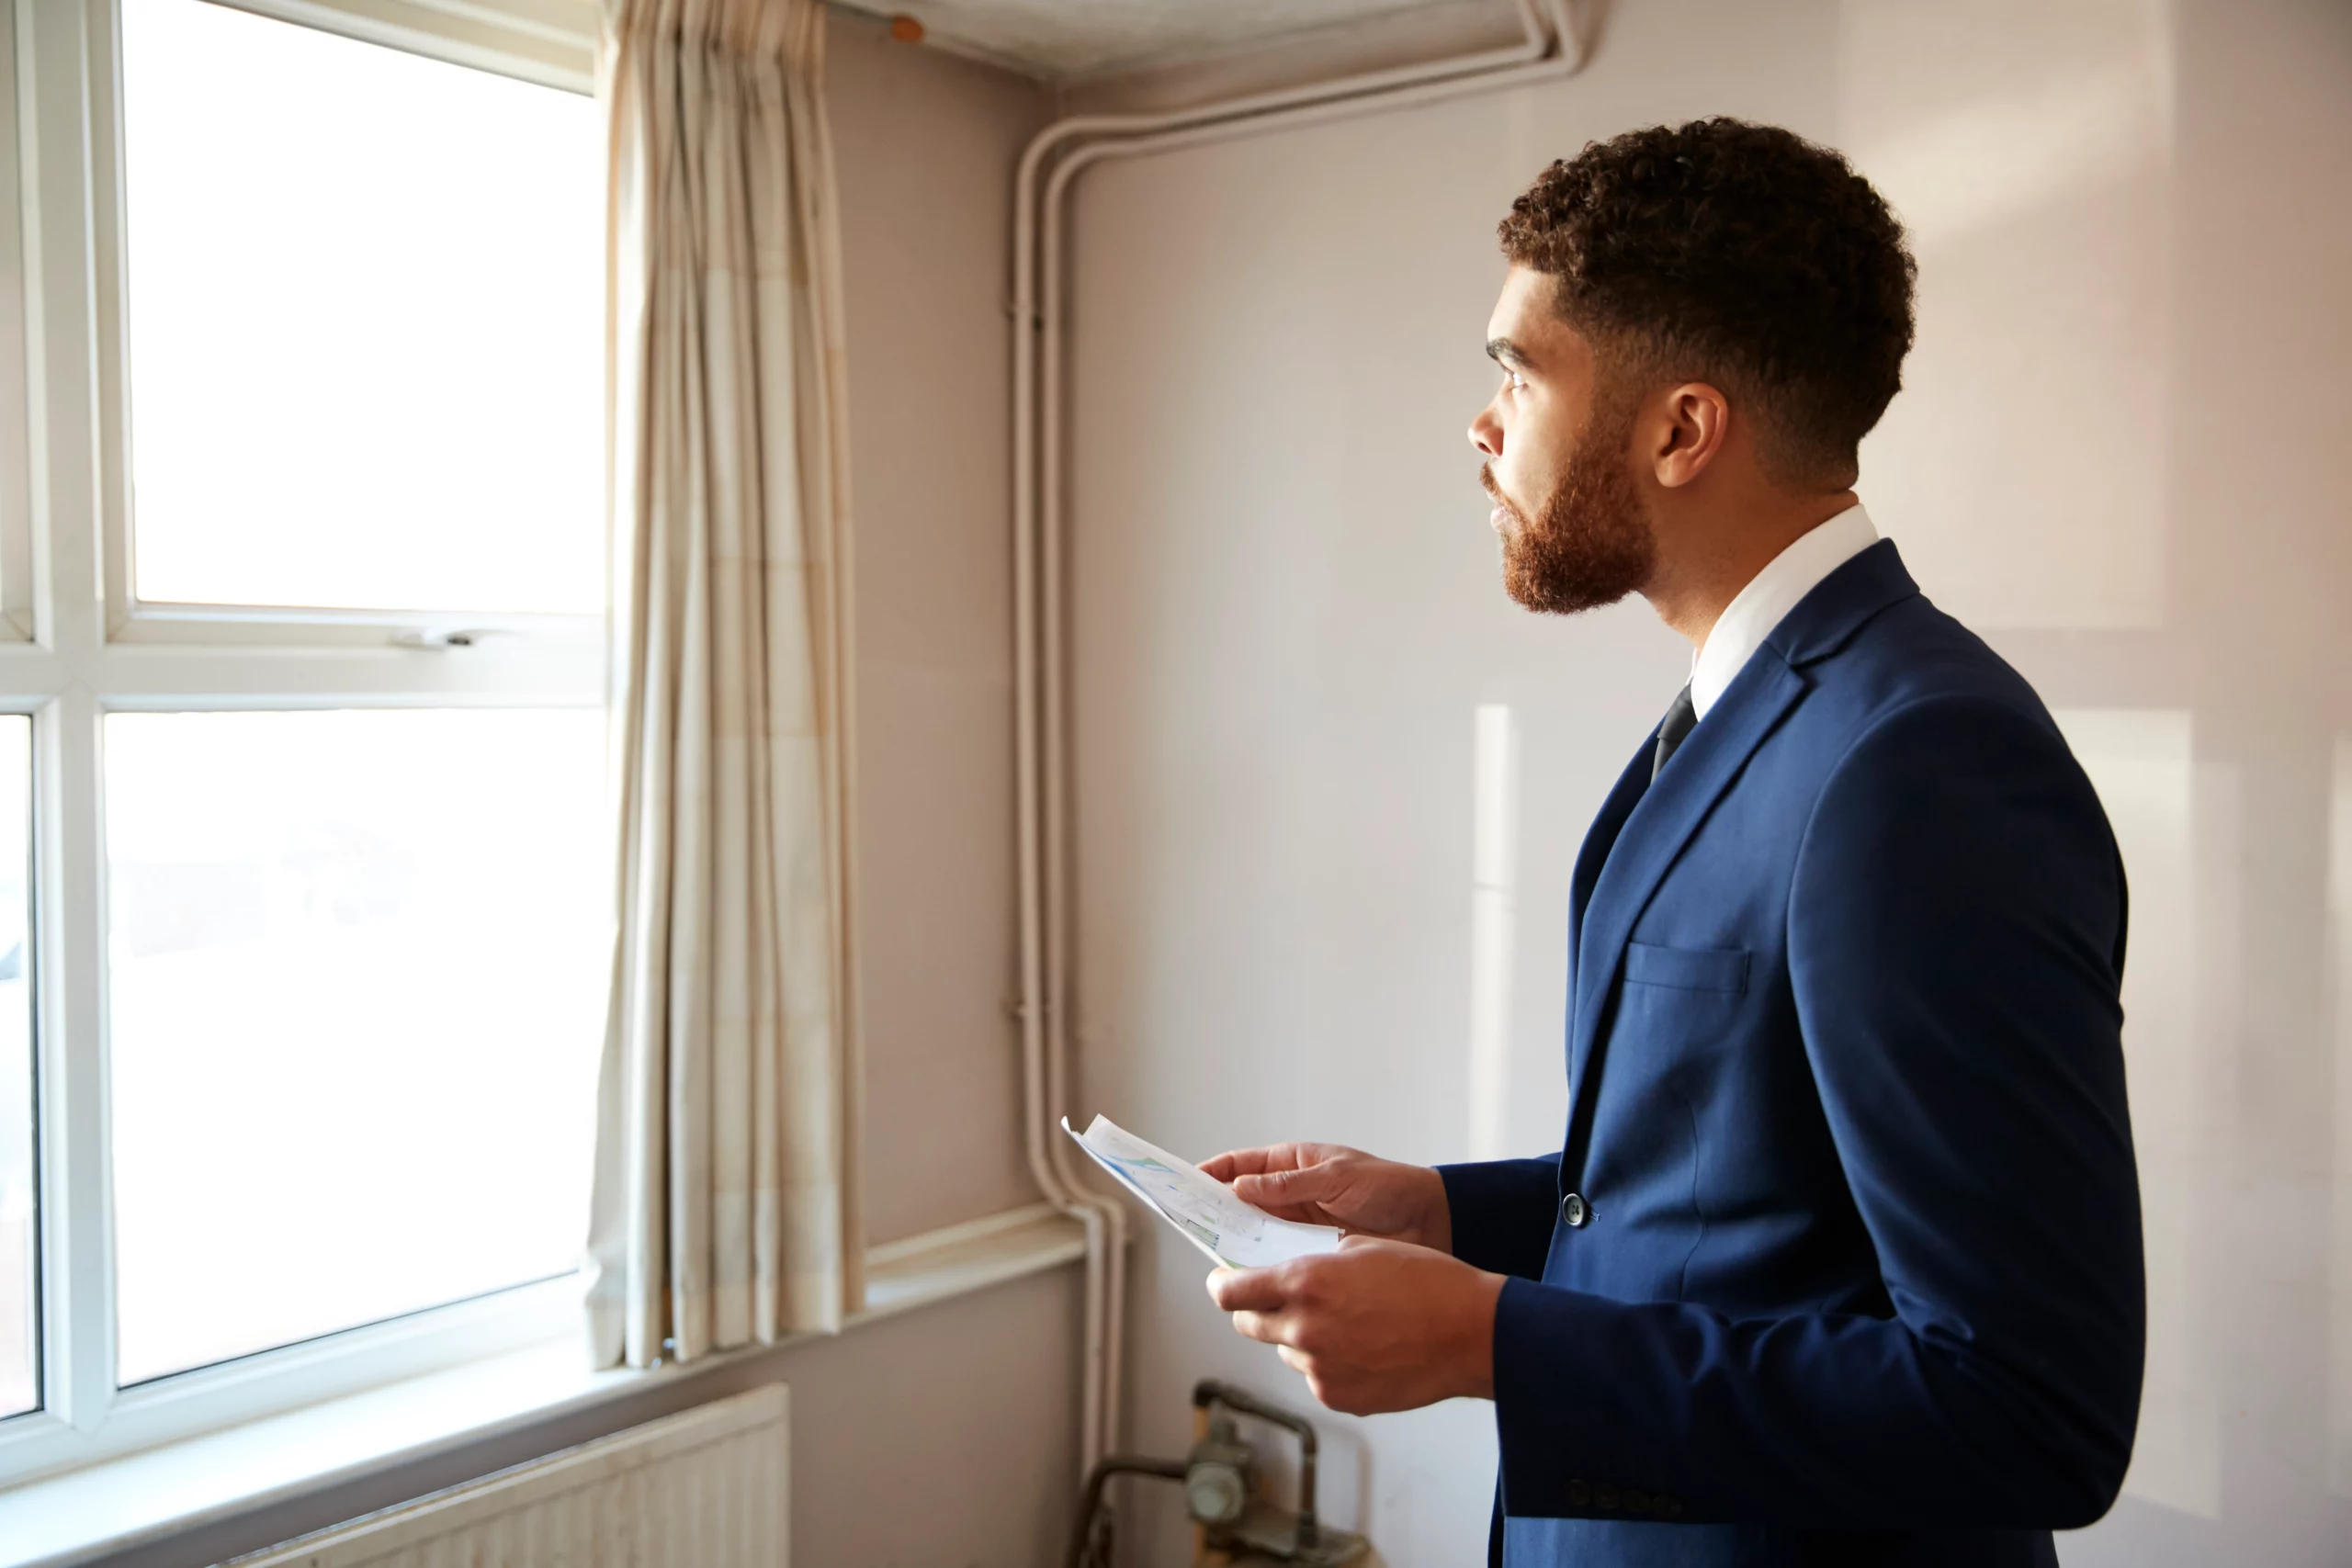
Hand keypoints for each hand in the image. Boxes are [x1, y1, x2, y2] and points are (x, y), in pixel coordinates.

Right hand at [1198, 1143, 1452, 1251]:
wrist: (1431, 1222)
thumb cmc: (1390, 1187)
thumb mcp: (1339, 1177)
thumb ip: (1290, 1184)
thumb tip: (1241, 1186)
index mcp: (1294, 1164)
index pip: (1241, 1164)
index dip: (1211, 1172)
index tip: (1183, 1183)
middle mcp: (1290, 1195)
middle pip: (1240, 1202)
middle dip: (1214, 1211)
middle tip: (1189, 1224)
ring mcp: (1299, 1226)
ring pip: (1254, 1233)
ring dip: (1237, 1242)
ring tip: (1213, 1253)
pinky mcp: (1311, 1254)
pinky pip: (1278, 1258)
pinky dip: (1263, 1265)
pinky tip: (1251, 1276)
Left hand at [1206, 1237, 1503, 1414]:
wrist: (1468, 1332)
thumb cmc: (1425, 1282)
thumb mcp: (1361, 1248)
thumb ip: (1312, 1263)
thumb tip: (1284, 1271)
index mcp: (1303, 1284)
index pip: (1230, 1292)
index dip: (1221, 1286)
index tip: (1223, 1282)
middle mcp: (1302, 1329)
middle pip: (1247, 1325)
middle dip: (1255, 1310)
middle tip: (1278, 1300)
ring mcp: (1319, 1369)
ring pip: (1286, 1351)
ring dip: (1299, 1336)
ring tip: (1345, 1322)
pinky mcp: (1338, 1396)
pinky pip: (1316, 1376)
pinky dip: (1328, 1363)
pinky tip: (1364, 1348)